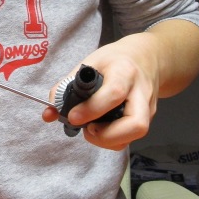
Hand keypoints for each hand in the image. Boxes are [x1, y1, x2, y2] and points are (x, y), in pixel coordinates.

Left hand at [44, 35, 155, 150]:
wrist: (146, 58)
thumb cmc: (114, 60)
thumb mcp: (90, 63)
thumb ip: (66, 87)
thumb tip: (49, 114)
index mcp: (124, 71)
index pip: (114, 93)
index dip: (92, 109)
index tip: (72, 117)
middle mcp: (141, 91)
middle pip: (136, 123)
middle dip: (108, 135)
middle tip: (88, 130)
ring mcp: (148, 107)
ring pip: (137, 134)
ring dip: (110, 140)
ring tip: (92, 130)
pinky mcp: (148, 118)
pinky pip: (132, 137)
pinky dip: (114, 140)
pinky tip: (101, 131)